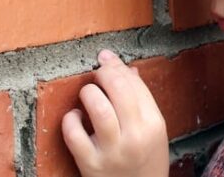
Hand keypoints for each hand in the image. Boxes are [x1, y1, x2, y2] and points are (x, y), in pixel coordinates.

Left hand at [61, 49, 168, 176]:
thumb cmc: (145, 161)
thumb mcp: (153, 131)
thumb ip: (142, 101)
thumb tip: (126, 69)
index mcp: (154, 124)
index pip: (134, 84)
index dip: (117, 66)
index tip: (105, 59)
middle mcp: (135, 136)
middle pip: (117, 89)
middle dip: (103, 74)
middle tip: (97, 75)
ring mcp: (112, 151)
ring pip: (97, 107)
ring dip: (88, 93)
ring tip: (87, 95)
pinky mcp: (90, 164)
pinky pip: (73, 133)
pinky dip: (70, 119)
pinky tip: (74, 118)